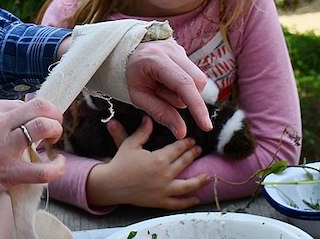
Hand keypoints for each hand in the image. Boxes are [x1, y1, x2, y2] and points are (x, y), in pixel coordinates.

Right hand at [0, 97, 65, 227]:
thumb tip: (11, 120)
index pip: (21, 103)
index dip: (31, 113)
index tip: (32, 123)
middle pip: (38, 106)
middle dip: (52, 114)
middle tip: (53, 126)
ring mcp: (3, 147)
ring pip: (43, 127)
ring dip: (55, 131)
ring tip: (53, 140)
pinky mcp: (8, 172)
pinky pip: (43, 169)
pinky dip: (57, 167)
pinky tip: (58, 164)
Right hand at [85, 115, 208, 208]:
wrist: (111, 184)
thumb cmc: (120, 163)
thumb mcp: (130, 144)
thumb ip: (142, 131)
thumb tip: (148, 118)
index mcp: (158, 159)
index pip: (178, 149)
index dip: (186, 144)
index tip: (192, 140)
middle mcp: (164, 175)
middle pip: (184, 163)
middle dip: (193, 155)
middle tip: (198, 150)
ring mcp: (164, 190)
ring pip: (187, 185)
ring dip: (200, 180)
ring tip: (208, 175)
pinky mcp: (160, 201)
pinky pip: (178, 202)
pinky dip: (188, 201)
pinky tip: (196, 198)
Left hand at [126, 39, 210, 137]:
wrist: (128, 52)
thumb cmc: (132, 76)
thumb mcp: (138, 97)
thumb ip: (160, 113)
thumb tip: (181, 132)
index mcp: (155, 60)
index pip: (183, 83)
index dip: (197, 106)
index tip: (206, 126)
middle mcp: (171, 51)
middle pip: (197, 81)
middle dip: (187, 97)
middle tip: (163, 96)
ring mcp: (179, 50)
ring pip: (198, 79)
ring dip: (184, 92)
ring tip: (162, 88)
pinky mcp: (184, 53)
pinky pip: (193, 75)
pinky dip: (183, 85)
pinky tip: (167, 82)